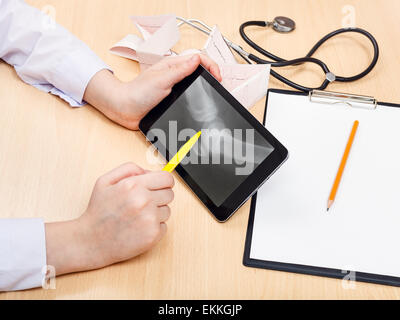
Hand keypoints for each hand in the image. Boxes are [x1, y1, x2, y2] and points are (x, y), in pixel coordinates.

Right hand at [45, 163, 174, 274]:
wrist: (91, 241)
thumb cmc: (98, 211)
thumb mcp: (105, 181)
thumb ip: (129, 169)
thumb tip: (149, 172)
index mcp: (133, 185)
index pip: (167, 178)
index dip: (164, 181)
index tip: (160, 186)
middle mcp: (143, 201)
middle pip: (170, 194)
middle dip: (159, 196)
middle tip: (143, 203)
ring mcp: (149, 219)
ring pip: (167, 210)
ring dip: (156, 213)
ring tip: (137, 217)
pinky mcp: (153, 235)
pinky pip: (164, 225)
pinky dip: (154, 227)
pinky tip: (138, 228)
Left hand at [84, 54, 221, 129]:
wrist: (125, 109)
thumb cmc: (137, 93)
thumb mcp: (162, 80)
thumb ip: (180, 70)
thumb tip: (197, 59)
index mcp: (173, 66)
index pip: (198, 59)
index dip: (211, 65)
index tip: (217, 77)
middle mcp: (174, 75)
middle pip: (199, 70)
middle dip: (211, 74)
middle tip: (219, 83)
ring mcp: (174, 87)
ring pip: (195, 83)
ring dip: (205, 86)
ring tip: (213, 91)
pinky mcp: (172, 99)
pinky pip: (188, 96)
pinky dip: (196, 98)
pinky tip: (200, 102)